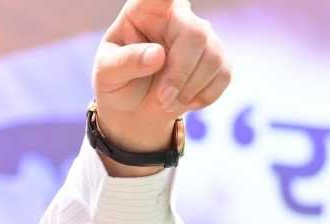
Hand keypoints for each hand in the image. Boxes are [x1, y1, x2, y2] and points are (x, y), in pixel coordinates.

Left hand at [92, 0, 230, 172]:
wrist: (134, 106)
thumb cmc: (116, 82)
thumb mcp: (107, 75)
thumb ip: (125, 63)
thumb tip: (157, 54)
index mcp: (144, 10)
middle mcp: (177, 15)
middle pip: (196, 35)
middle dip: (180, 74)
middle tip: (162, 99)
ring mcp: (200, 34)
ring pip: (213, 57)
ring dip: (189, 90)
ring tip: (166, 103)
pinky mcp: (217, 57)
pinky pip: (223, 75)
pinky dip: (203, 97)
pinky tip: (183, 101)